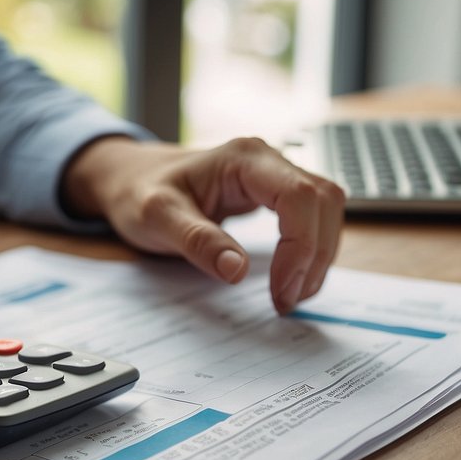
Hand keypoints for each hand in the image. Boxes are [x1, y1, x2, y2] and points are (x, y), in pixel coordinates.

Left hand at [61, 136, 344, 313]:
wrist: (132, 179)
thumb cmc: (140, 192)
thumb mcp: (156, 218)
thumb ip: (196, 241)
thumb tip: (236, 270)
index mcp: (244, 158)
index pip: (300, 196)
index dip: (301, 246)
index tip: (281, 291)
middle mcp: (269, 160)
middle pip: (325, 202)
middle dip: (314, 256)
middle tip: (286, 301)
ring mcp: (276, 175)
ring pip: (328, 210)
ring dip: (319, 257)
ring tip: (290, 296)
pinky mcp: (278, 194)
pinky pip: (315, 218)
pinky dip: (312, 251)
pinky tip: (292, 279)